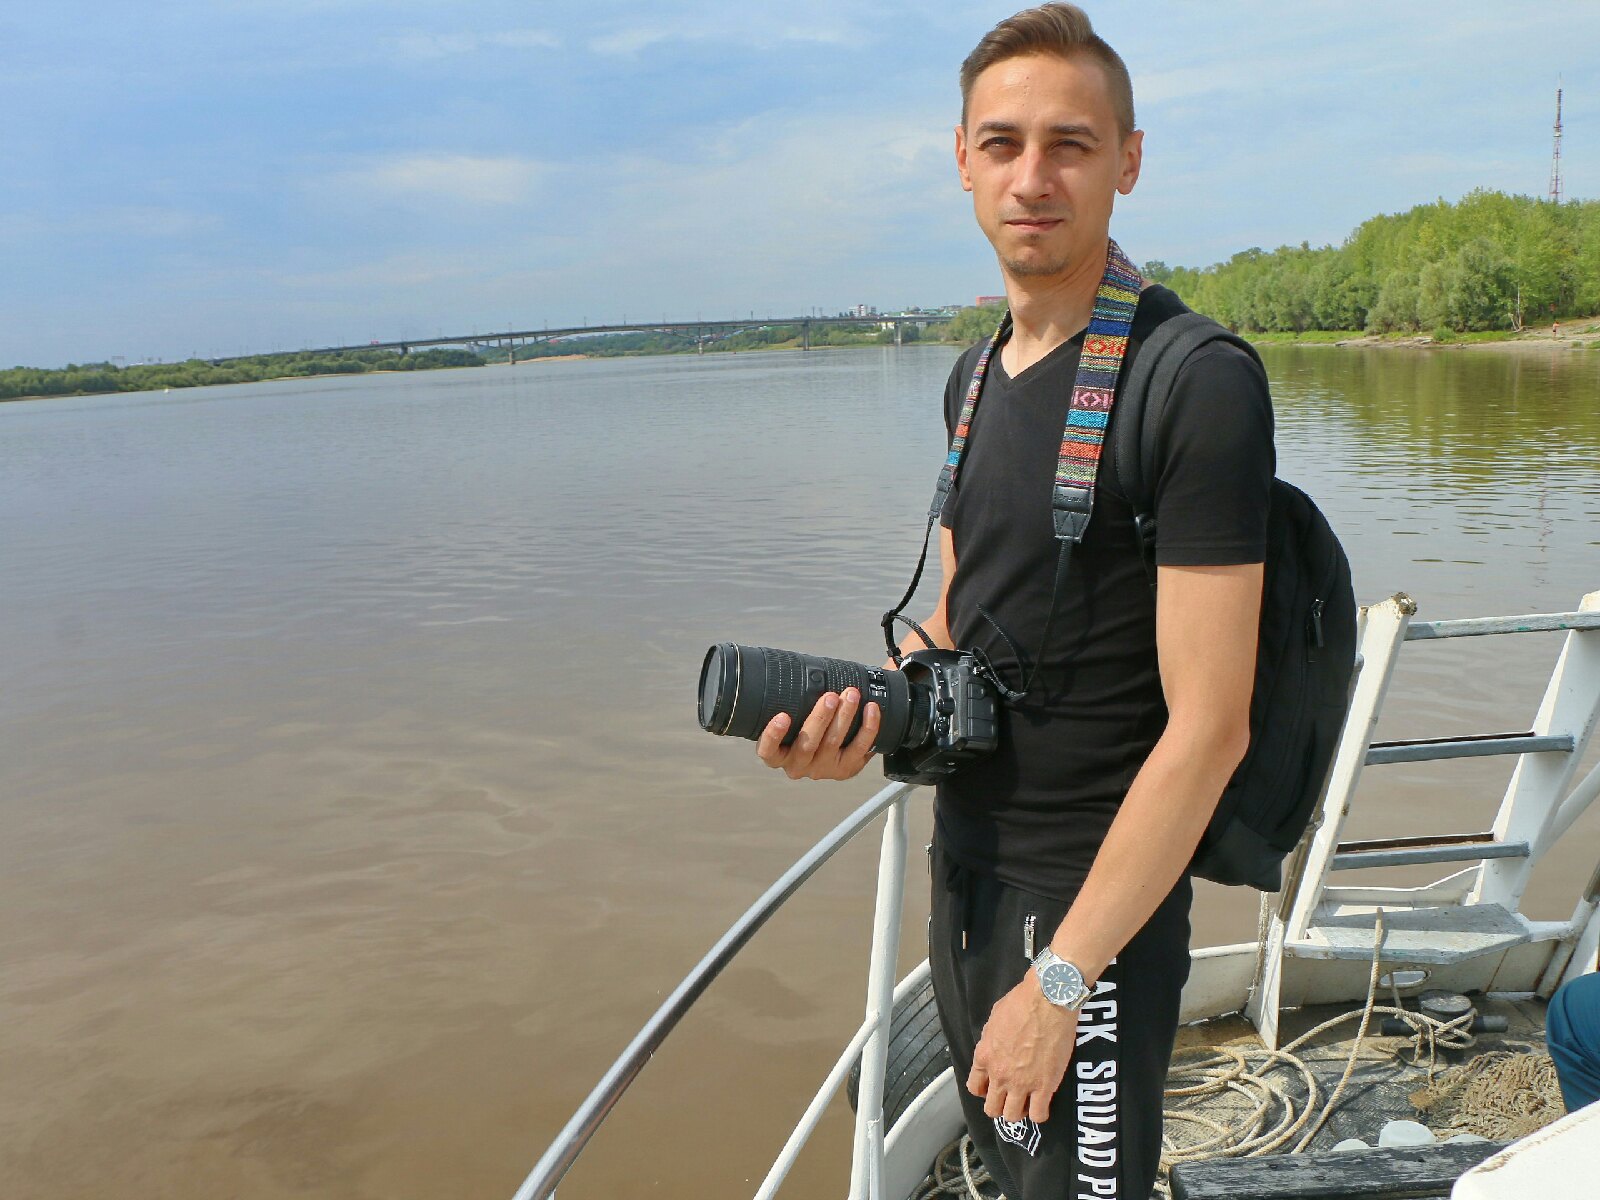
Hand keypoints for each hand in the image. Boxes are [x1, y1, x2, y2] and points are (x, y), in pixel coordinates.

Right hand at [756, 687, 880, 780]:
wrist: (831, 746)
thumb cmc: (803, 725)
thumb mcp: (792, 717)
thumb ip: (792, 704)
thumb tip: (804, 669)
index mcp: (778, 755)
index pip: (768, 750)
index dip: (774, 735)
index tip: (782, 716)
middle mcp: (798, 766)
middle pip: (807, 744)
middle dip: (821, 717)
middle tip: (831, 696)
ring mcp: (822, 769)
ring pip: (833, 743)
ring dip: (844, 716)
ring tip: (851, 695)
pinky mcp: (845, 769)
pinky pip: (859, 748)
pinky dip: (867, 727)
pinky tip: (871, 709)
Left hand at [968, 977, 1076, 1122]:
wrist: (1048, 1001)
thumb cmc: (1021, 1002)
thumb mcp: (993, 1018)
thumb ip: (990, 1040)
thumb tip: (994, 1048)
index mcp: (984, 1056)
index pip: (975, 1087)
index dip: (984, 1090)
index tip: (993, 1087)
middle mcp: (999, 1074)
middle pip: (992, 1108)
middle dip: (999, 1106)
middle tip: (1010, 1097)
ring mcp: (1022, 1083)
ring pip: (1012, 1116)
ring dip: (1018, 1112)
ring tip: (1027, 1103)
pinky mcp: (1045, 1086)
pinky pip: (1039, 1115)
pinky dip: (1039, 1114)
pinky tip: (1042, 1104)